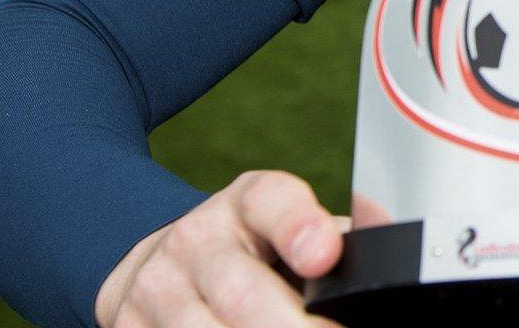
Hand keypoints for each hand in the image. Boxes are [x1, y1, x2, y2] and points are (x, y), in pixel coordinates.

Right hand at [95, 169, 347, 327]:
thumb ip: (342, 237)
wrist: (156, 269)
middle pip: (243, 293)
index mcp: (247, 204)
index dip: (299, 226)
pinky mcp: (127, 327)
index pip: (271, 202)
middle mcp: (196, 239)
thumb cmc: (251, 254)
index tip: (325, 256)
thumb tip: (391, 236)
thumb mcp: (291, 230)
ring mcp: (155, 288)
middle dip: (292, 327)